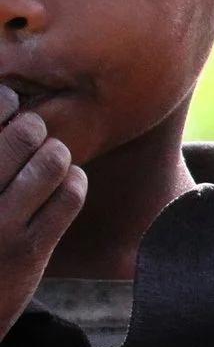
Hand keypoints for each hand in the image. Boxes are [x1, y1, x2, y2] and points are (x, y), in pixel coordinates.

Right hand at [0, 85, 85, 334]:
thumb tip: (8, 98)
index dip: (2, 101)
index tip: (8, 99)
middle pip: (23, 134)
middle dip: (34, 126)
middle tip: (33, 129)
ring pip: (52, 160)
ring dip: (57, 153)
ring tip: (50, 155)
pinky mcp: (28, 249)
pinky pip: (70, 194)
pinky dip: (74, 181)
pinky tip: (66, 182)